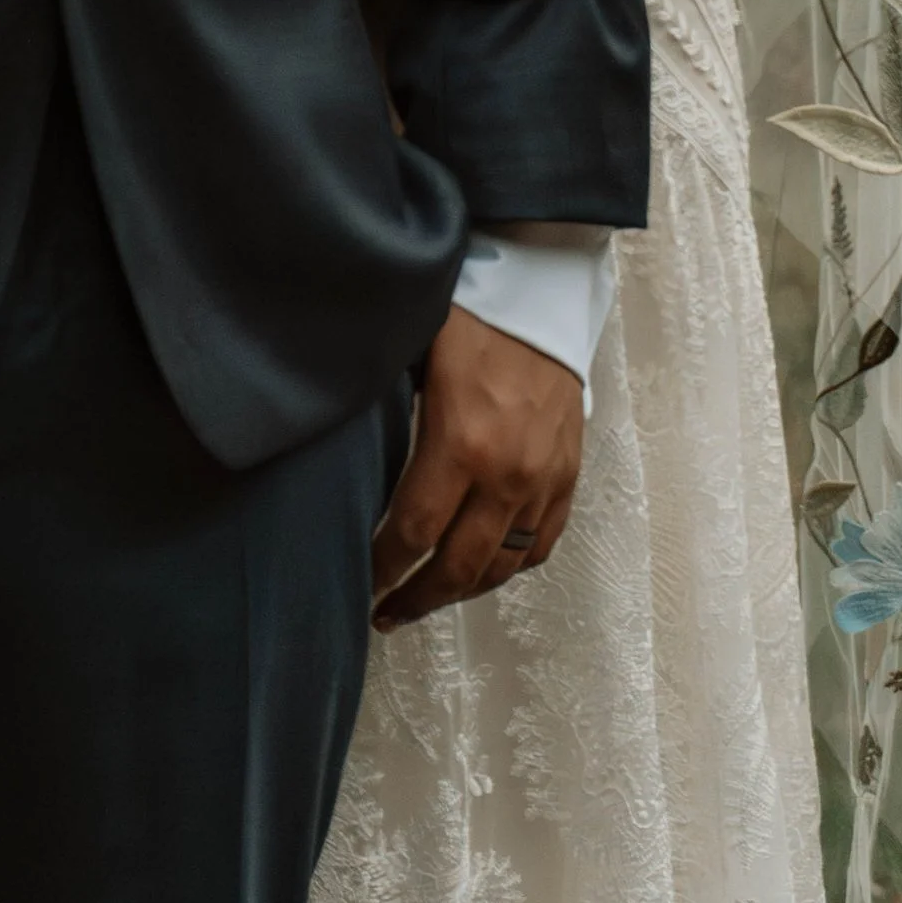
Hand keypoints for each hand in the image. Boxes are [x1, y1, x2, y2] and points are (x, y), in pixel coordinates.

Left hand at [373, 310, 584, 624]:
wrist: (543, 290)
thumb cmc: (470, 313)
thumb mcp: (411, 353)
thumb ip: (381, 410)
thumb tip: (332, 450)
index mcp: (462, 442)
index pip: (413, 532)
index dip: (381, 567)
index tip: (358, 580)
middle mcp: (508, 474)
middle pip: (458, 567)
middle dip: (416, 597)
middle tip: (385, 612)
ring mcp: (544, 479)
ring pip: (502, 566)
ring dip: (461, 591)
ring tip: (427, 598)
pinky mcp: (568, 475)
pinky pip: (540, 545)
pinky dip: (510, 566)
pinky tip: (481, 569)